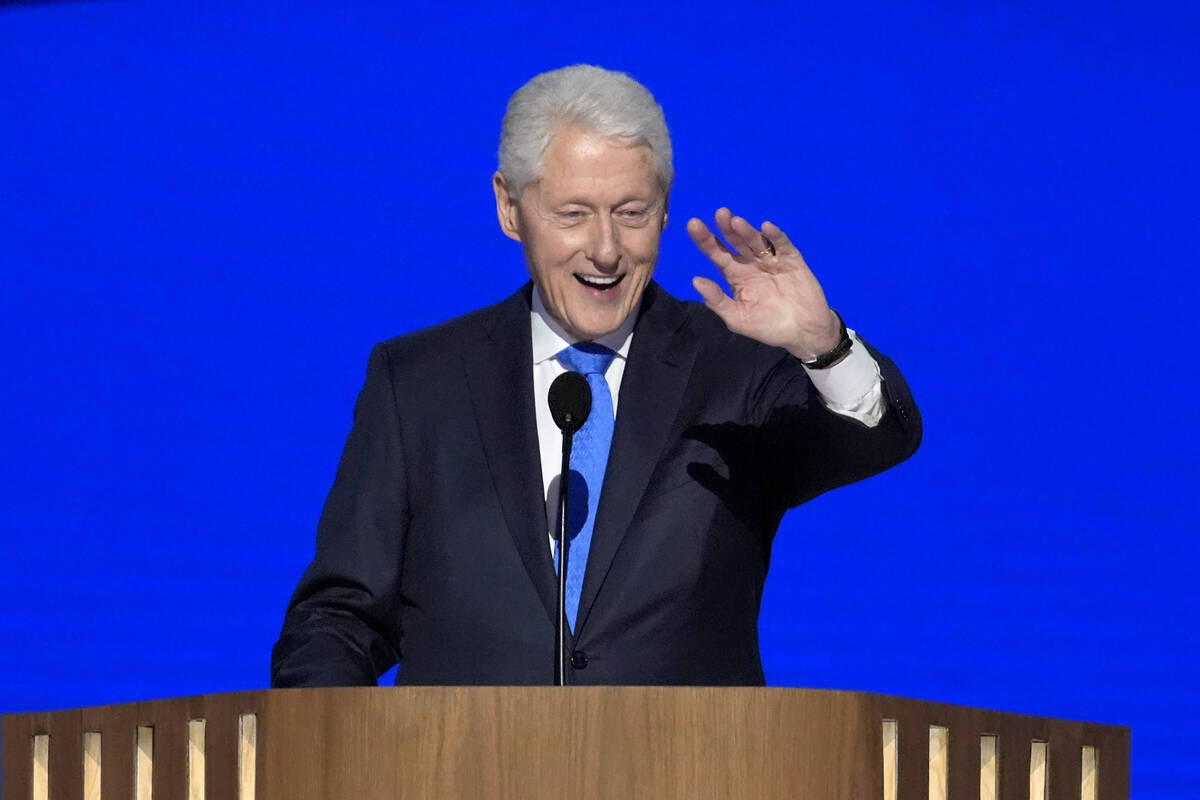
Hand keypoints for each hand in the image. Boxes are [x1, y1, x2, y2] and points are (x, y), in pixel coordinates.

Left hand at [687, 208, 840, 360]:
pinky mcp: (792, 261)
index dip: (706, 240)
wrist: (803, 334)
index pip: (718, 254)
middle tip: (719, 213)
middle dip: (727, 228)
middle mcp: (752, 263)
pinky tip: (766, 227)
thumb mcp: (737, 318)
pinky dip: (775, 236)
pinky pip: (783, 246)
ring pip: (757, 241)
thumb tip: (695, 280)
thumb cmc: (767, 327)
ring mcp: (772, 260)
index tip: (693, 224)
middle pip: (736, 242)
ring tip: (736, 222)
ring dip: (747, 231)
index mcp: (736, 275)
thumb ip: (717, 301)